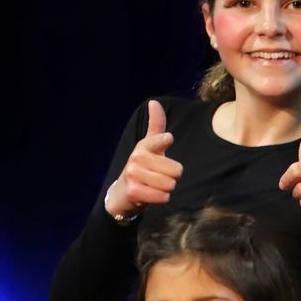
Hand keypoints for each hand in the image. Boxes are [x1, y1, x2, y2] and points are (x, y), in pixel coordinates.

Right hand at [104, 99, 181, 219]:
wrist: (124, 192)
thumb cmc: (143, 167)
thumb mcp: (149, 146)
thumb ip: (156, 126)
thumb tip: (154, 102)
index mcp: (143, 146)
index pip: (156, 141)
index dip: (163, 141)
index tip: (168, 138)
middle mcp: (136, 158)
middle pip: (176, 171)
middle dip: (172, 177)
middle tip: (158, 177)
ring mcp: (133, 175)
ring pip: (170, 184)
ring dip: (167, 189)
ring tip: (154, 185)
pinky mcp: (134, 192)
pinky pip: (163, 197)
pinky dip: (161, 198)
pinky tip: (150, 195)